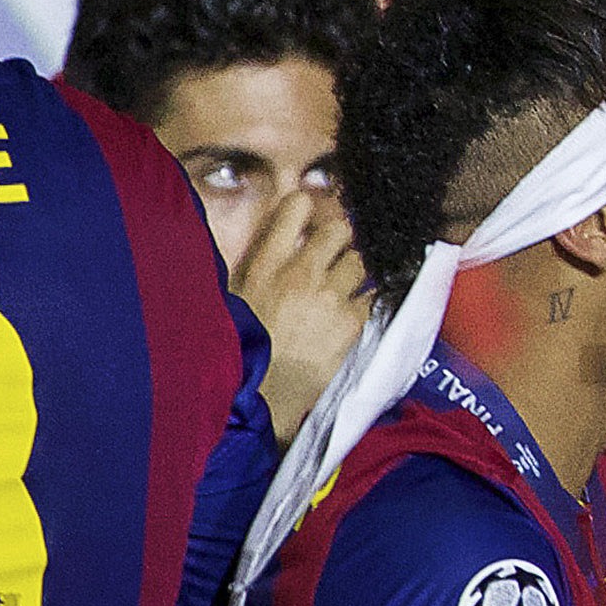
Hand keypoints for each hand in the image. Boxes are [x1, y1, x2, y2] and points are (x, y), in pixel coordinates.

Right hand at [231, 184, 373, 426]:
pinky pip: (373, 295)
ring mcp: (329, 295)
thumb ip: (256, 269)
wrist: (257, 398)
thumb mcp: (233, 301)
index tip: (313, 213)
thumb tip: (275, 248)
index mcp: (263, 266)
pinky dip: (370, 298)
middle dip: (342, 236)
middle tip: (338, 251)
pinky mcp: (352, 321)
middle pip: (339, 228)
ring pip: (361, 260)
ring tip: (349, 284)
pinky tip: (362, 306)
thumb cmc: (236, 352)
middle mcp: (299, 273)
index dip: (309, 206)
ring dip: (357, 269)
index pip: (294, 209)